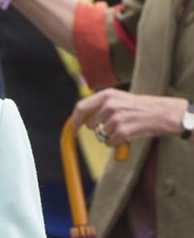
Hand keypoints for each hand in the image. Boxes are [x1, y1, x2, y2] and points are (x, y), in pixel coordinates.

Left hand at [70, 88, 188, 145]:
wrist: (163, 113)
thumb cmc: (139, 107)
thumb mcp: (119, 98)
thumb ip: (100, 105)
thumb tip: (81, 117)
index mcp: (106, 95)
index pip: (81, 107)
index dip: (75, 119)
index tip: (74, 126)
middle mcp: (109, 105)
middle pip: (90, 124)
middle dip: (96, 129)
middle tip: (109, 127)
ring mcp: (116, 118)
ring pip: (101, 134)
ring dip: (109, 135)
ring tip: (124, 127)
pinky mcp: (123, 131)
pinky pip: (110, 142)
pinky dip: (116, 142)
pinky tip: (127, 135)